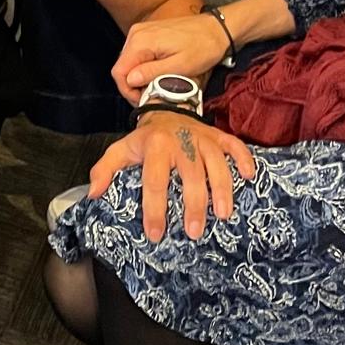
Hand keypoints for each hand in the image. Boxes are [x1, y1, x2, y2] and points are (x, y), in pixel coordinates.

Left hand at [89, 112, 255, 241]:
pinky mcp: (219, 137)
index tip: (156, 234)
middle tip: (194, 232)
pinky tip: (250, 178)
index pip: (154, 180)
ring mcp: (203, 138)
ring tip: (223, 215)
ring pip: (217, 164)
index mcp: (156, 145)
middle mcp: (182, 141)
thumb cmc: (145, 139)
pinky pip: (236, 147)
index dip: (154, 209)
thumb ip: (105, 170)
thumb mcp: (121, 150)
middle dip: (193, 205)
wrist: (166, 110)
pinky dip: (245, 161)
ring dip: (221, 190)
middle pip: (190, 176)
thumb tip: (94, 194)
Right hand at [112, 13, 230, 103]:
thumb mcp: (180, 66)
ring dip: (140, 77)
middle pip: (122, 67)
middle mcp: (136, 34)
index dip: (128, 91)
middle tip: (152, 96)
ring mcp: (141, 32)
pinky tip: (159, 73)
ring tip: (157, 86)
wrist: (216, 29)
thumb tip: (130, 80)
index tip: (143, 101)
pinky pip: (137, 54)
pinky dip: (144, 67)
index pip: (119, 72)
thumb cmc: (203, 47)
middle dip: (134, 85)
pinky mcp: (148, 33)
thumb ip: (152, 72)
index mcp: (141, 41)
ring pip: (129, 62)